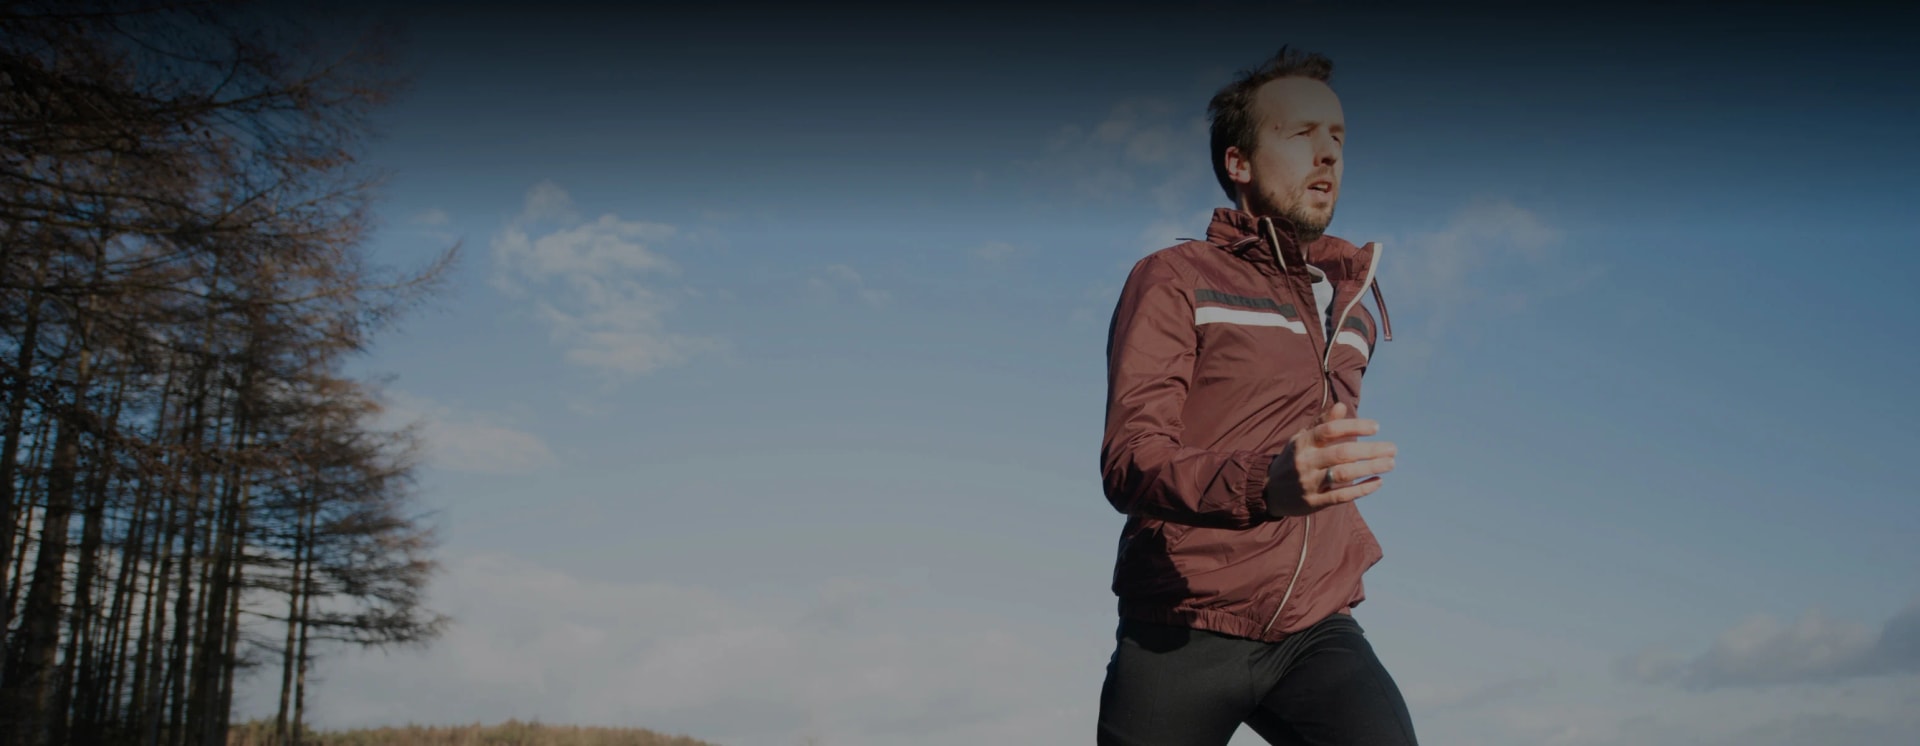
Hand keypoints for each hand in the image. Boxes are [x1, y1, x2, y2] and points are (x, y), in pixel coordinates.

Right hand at [1268, 402, 1395, 516]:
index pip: (1330, 430)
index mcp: (1302, 442)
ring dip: (1370, 468)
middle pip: (1341, 453)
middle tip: (1392, 449)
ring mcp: (1309, 483)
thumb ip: (1322, 422)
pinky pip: (1341, 496)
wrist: (1269, 490)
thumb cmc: (1293, 458)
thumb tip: (1343, 406)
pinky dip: (1362, 489)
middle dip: (1370, 450)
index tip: (1376, 427)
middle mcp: (1305, 462)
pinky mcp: (1313, 503)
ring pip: (1343, 474)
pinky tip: (1378, 482)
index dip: (1354, 427)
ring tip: (1390, 464)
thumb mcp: (1302, 438)